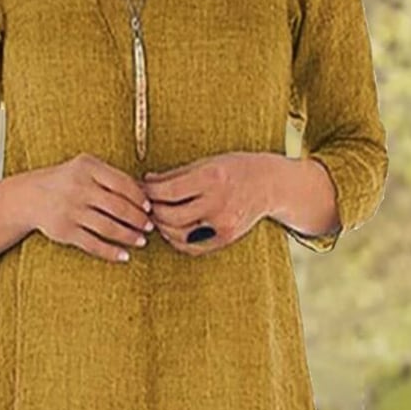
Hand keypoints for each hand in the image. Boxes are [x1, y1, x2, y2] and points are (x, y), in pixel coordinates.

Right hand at [30, 153, 152, 262]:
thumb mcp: (86, 169)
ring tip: (142, 241)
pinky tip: (125, 256)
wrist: (31, 197)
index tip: (149, 208)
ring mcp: (70, 210)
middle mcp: (78, 188)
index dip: (140, 198)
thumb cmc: (69, 182)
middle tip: (151, 227)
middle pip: (118, 207)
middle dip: (139, 220)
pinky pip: (94, 244)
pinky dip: (112, 252)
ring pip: (109, 228)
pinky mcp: (64, 231)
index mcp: (87, 167)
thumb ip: (112, 178)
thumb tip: (146, 196)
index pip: (123, 183)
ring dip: (129, 236)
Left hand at [141, 151, 273, 255]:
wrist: (268, 184)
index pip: (168, 191)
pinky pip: (192, 246)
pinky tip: (171, 230)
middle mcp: (218, 202)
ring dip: (162, 226)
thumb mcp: (205, 163)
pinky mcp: (226, 238)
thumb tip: (145, 182)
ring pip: (178, 234)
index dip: (149, 192)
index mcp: (212, 177)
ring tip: (158, 215)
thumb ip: (174, 175)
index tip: (142, 189)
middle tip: (147, 204)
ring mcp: (223, 223)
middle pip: (170, 215)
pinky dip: (176, 240)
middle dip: (153, 210)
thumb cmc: (234, 169)